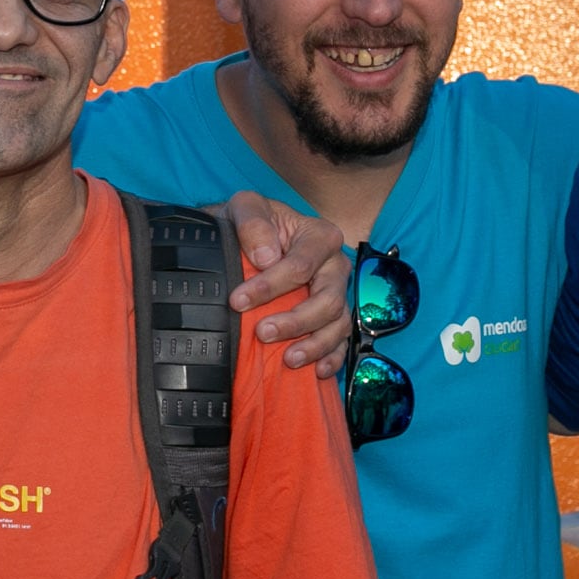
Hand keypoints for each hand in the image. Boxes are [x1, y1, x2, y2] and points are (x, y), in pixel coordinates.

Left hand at [219, 189, 351, 370]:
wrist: (251, 239)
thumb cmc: (252, 222)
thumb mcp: (245, 207)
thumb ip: (253, 222)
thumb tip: (266, 257)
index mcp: (320, 236)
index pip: (300, 266)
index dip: (270, 286)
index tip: (238, 301)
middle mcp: (335, 266)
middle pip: (327, 299)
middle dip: (295, 320)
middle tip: (261, 332)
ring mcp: (337, 293)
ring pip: (337, 324)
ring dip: (314, 345)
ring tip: (288, 360)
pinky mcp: (333, 316)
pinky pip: (341, 341)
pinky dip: (331, 358)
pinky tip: (317, 371)